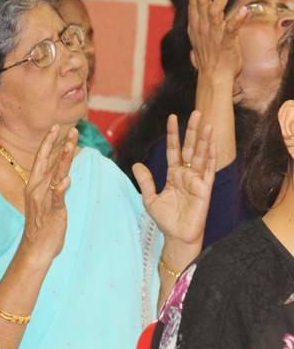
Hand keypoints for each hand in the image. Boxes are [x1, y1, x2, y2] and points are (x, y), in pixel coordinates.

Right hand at [20, 125, 78, 260]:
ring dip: (62, 160)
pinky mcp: (53, 213)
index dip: (48, 142)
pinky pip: (57, 198)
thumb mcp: (44, 200)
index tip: (56, 126)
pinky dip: (61, 189)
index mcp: (35, 185)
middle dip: (55, 144)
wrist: (35, 248)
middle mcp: (37, 190)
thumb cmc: (41, 224)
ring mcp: (44, 201)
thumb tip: (61, 170)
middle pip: (46, 162)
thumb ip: (51, 184)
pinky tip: (67, 179)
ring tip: (69, 146)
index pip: (41, 159)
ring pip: (54, 176)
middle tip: (64, 128)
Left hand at [133, 111, 216, 247]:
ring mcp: (196, 180)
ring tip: (207, 123)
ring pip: (201, 155)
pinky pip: (208, 171)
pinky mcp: (204, 189)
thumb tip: (136, 164)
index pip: (173, 149)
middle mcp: (186, 174)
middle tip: (195, 111)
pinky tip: (212, 145)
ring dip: (204, 139)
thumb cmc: (165, 219)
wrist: (177, 236)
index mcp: (173, 174)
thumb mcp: (150, 198)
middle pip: (190, 147)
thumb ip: (145, 180)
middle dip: (192, 130)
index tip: (171, 117)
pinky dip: (211, 158)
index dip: (172, 134)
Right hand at [187, 0, 246, 79]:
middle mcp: (201, 27)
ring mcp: (212, 35)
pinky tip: (245, 10)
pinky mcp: (224, 43)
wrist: (213, 76)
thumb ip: (195, 10)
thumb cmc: (209, 53)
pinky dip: (236, 20)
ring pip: (213, 12)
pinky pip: (230, 30)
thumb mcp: (197, 29)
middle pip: (202, 1)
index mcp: (194, 23)